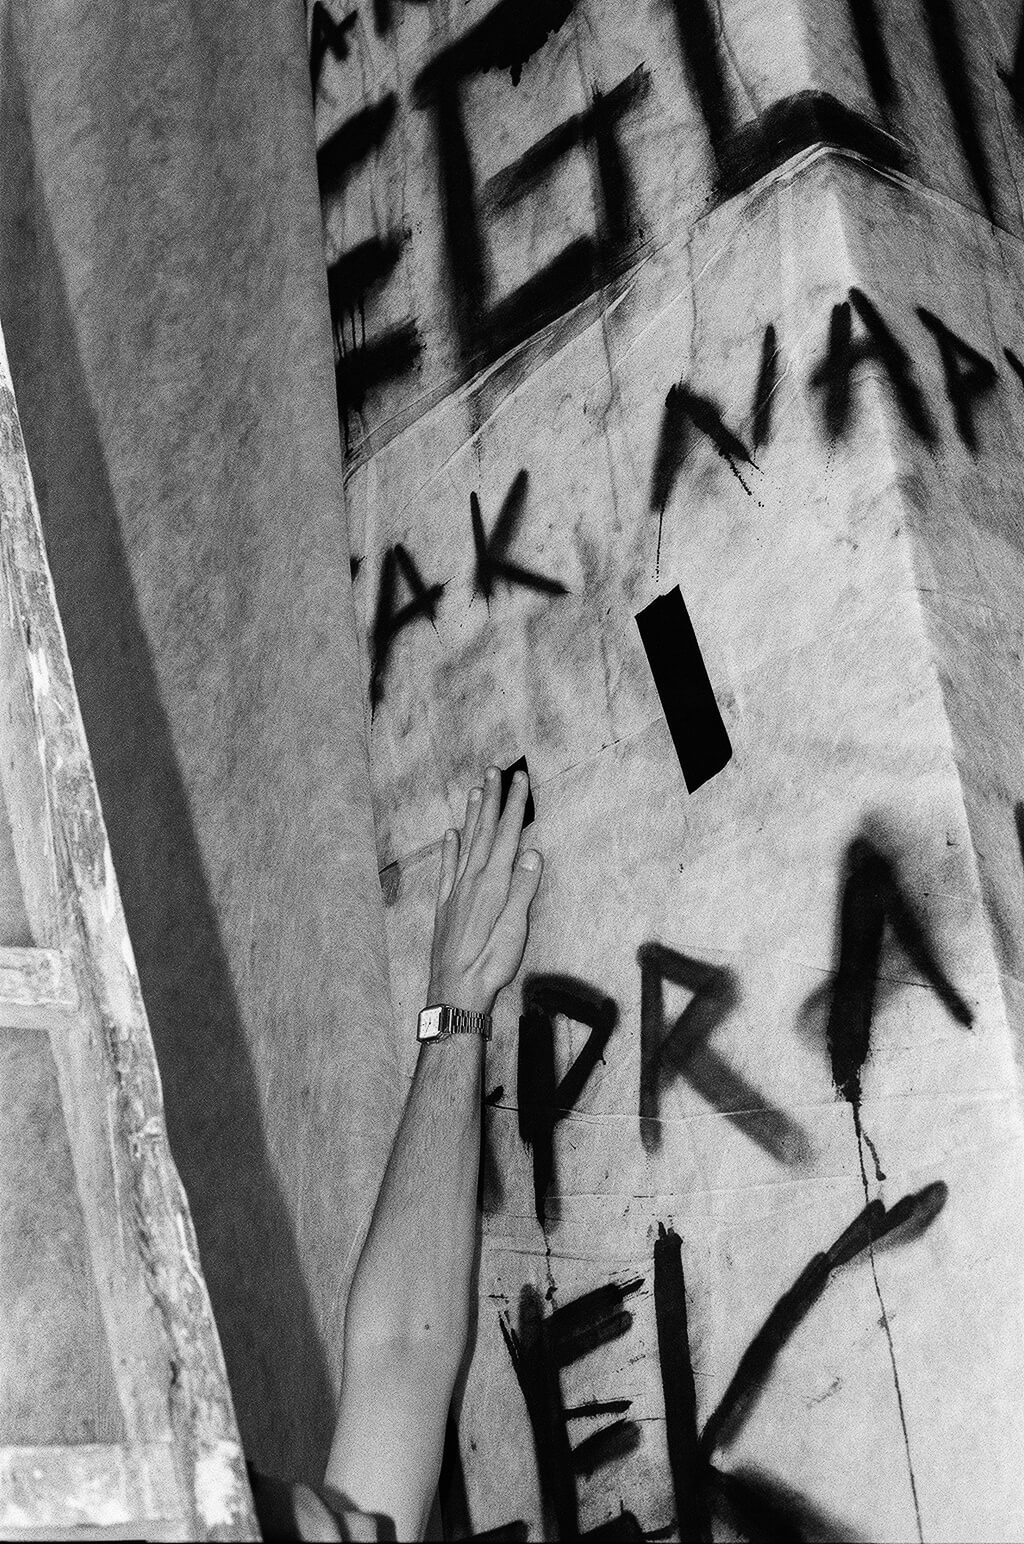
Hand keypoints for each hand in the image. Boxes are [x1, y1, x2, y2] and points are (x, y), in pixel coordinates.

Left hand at [427, 766, 542, 1015]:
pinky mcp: (445, 906)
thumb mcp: (515, 930)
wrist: (454, 993)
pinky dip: (450, 848)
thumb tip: (532, 853)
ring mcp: (456, 892)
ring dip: (472, 815)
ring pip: (465, 844)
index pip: (507, 836)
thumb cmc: (490, 964)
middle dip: (492, 799)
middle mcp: (472, 881)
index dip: (514, 807)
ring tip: (475, 789)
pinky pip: (447, 869)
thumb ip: (523, 890)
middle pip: (484, 832)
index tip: (520, 779)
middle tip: (495, 769)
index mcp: (493, 884)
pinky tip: (451, 834)